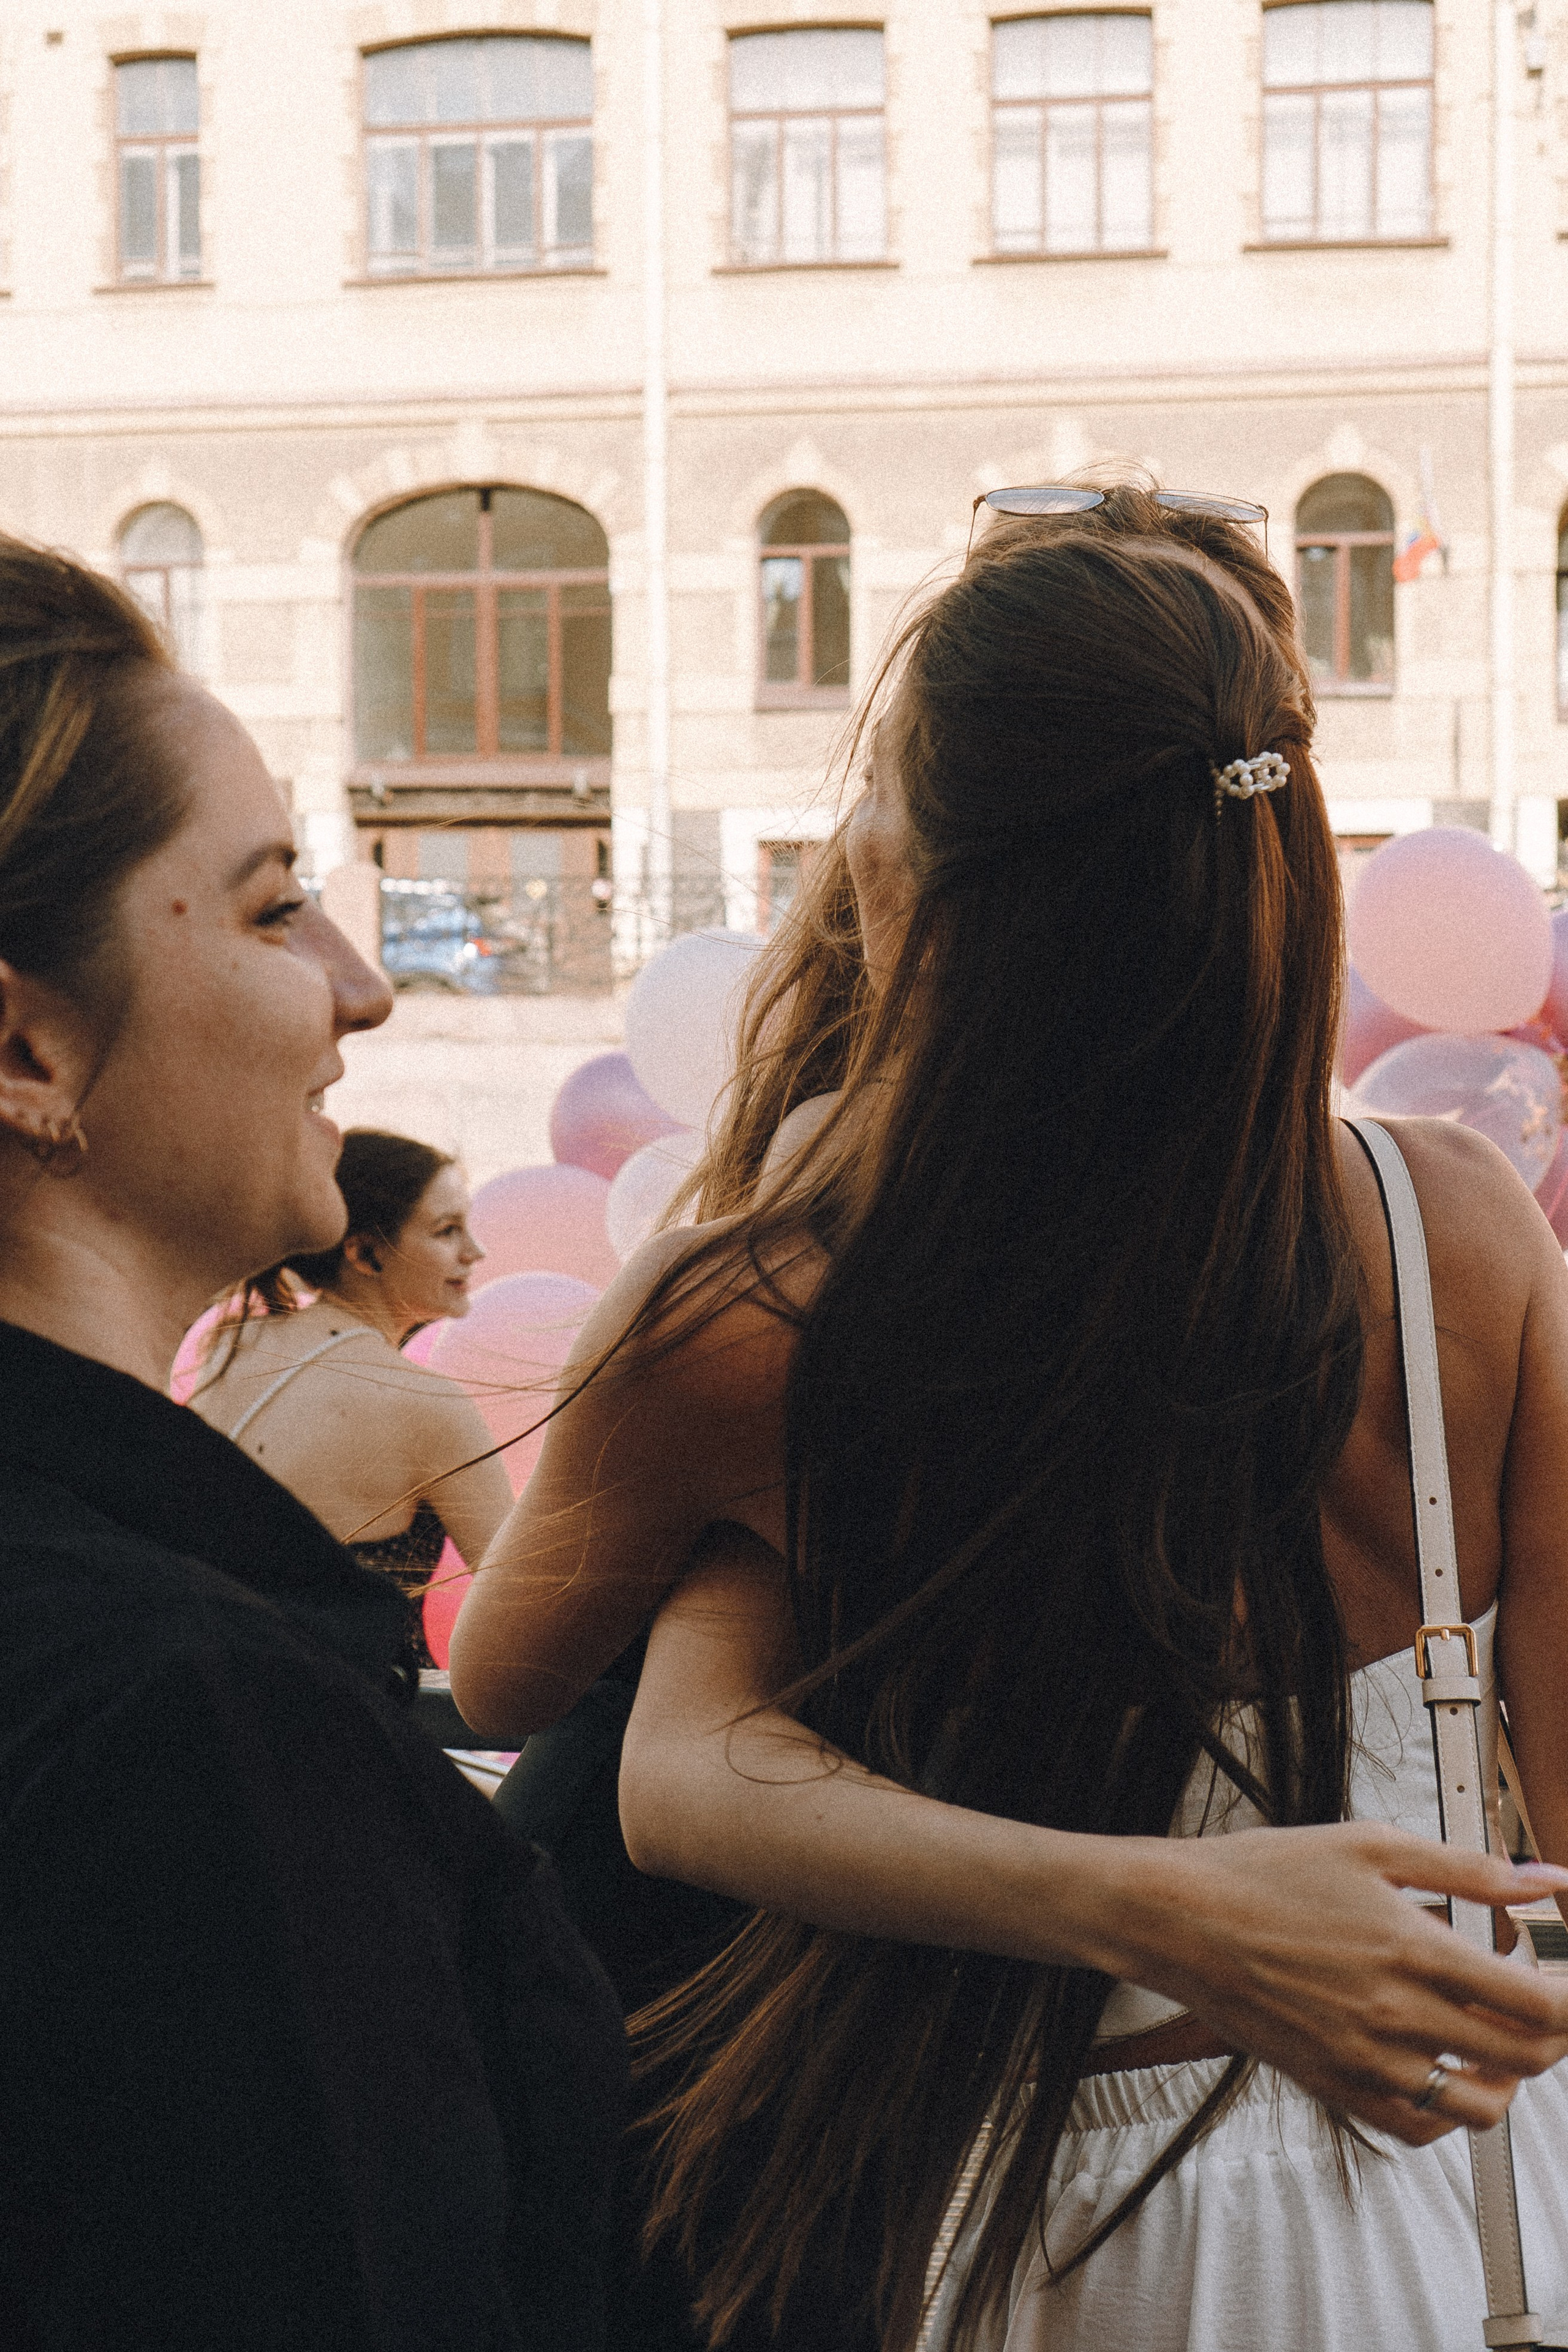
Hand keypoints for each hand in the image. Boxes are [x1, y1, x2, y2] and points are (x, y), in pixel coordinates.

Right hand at [1102, 1822, 1567, 2144]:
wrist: (1179, 1918)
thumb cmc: (1262, 1874)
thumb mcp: (1371, 1844)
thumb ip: (1467, 1867)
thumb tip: (1539, 1878)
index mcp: (1412, 1950)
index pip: (1536, 2004)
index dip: (1567, 1996)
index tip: (1558, 1974)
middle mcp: (1395, 2015)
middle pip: (1524, 2058)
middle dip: (1551, 2031)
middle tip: (1535, 1997)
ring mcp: (1364, 2060)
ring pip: (1479, 2107)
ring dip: (1507, 2077)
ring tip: (1494, 2038)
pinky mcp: (1333, 2085)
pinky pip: (1416, 2129)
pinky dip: (1447, 2111)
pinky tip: (1441, 2069)